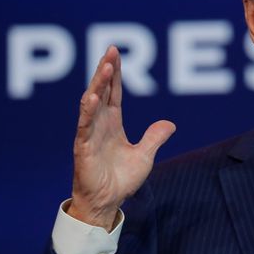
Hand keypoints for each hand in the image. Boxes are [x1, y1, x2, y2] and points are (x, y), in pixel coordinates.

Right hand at [69, 46, 175, 230]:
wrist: (106, 204)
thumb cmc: (120, 181)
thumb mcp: (145, 156)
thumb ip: (154, 138)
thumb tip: (170, 123)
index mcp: (112, 123)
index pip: (113, 92)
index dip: (115, 73)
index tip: (115, 53)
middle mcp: (99, 124)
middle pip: (102, 91)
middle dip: (105, 70)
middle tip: (111, 50)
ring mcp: (90, 134)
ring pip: (92, 104)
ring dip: (98, 84)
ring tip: (104, 67)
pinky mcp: (83, 148)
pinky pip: (85, 126)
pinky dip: (88, 111)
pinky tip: (92, 97)